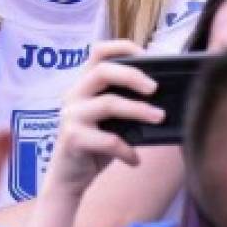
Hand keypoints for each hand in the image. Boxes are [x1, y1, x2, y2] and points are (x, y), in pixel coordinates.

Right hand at [42, 40, 164, 201]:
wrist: (67, 179)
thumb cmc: (94, 144)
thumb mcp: (109, 118)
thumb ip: (123, 101)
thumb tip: (160, 93)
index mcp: (83, 83)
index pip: (98, 51)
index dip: (123, 47)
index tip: (146, 55)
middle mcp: (73, 94)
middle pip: (102, 71)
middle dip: (132, 76)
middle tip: (155, 88)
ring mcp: (71, 116)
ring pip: (108, 103)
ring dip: (138, 110)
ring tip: (158, 117)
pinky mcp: (73, 139)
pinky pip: (107, 140)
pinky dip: (126, 149)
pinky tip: (135, 159)